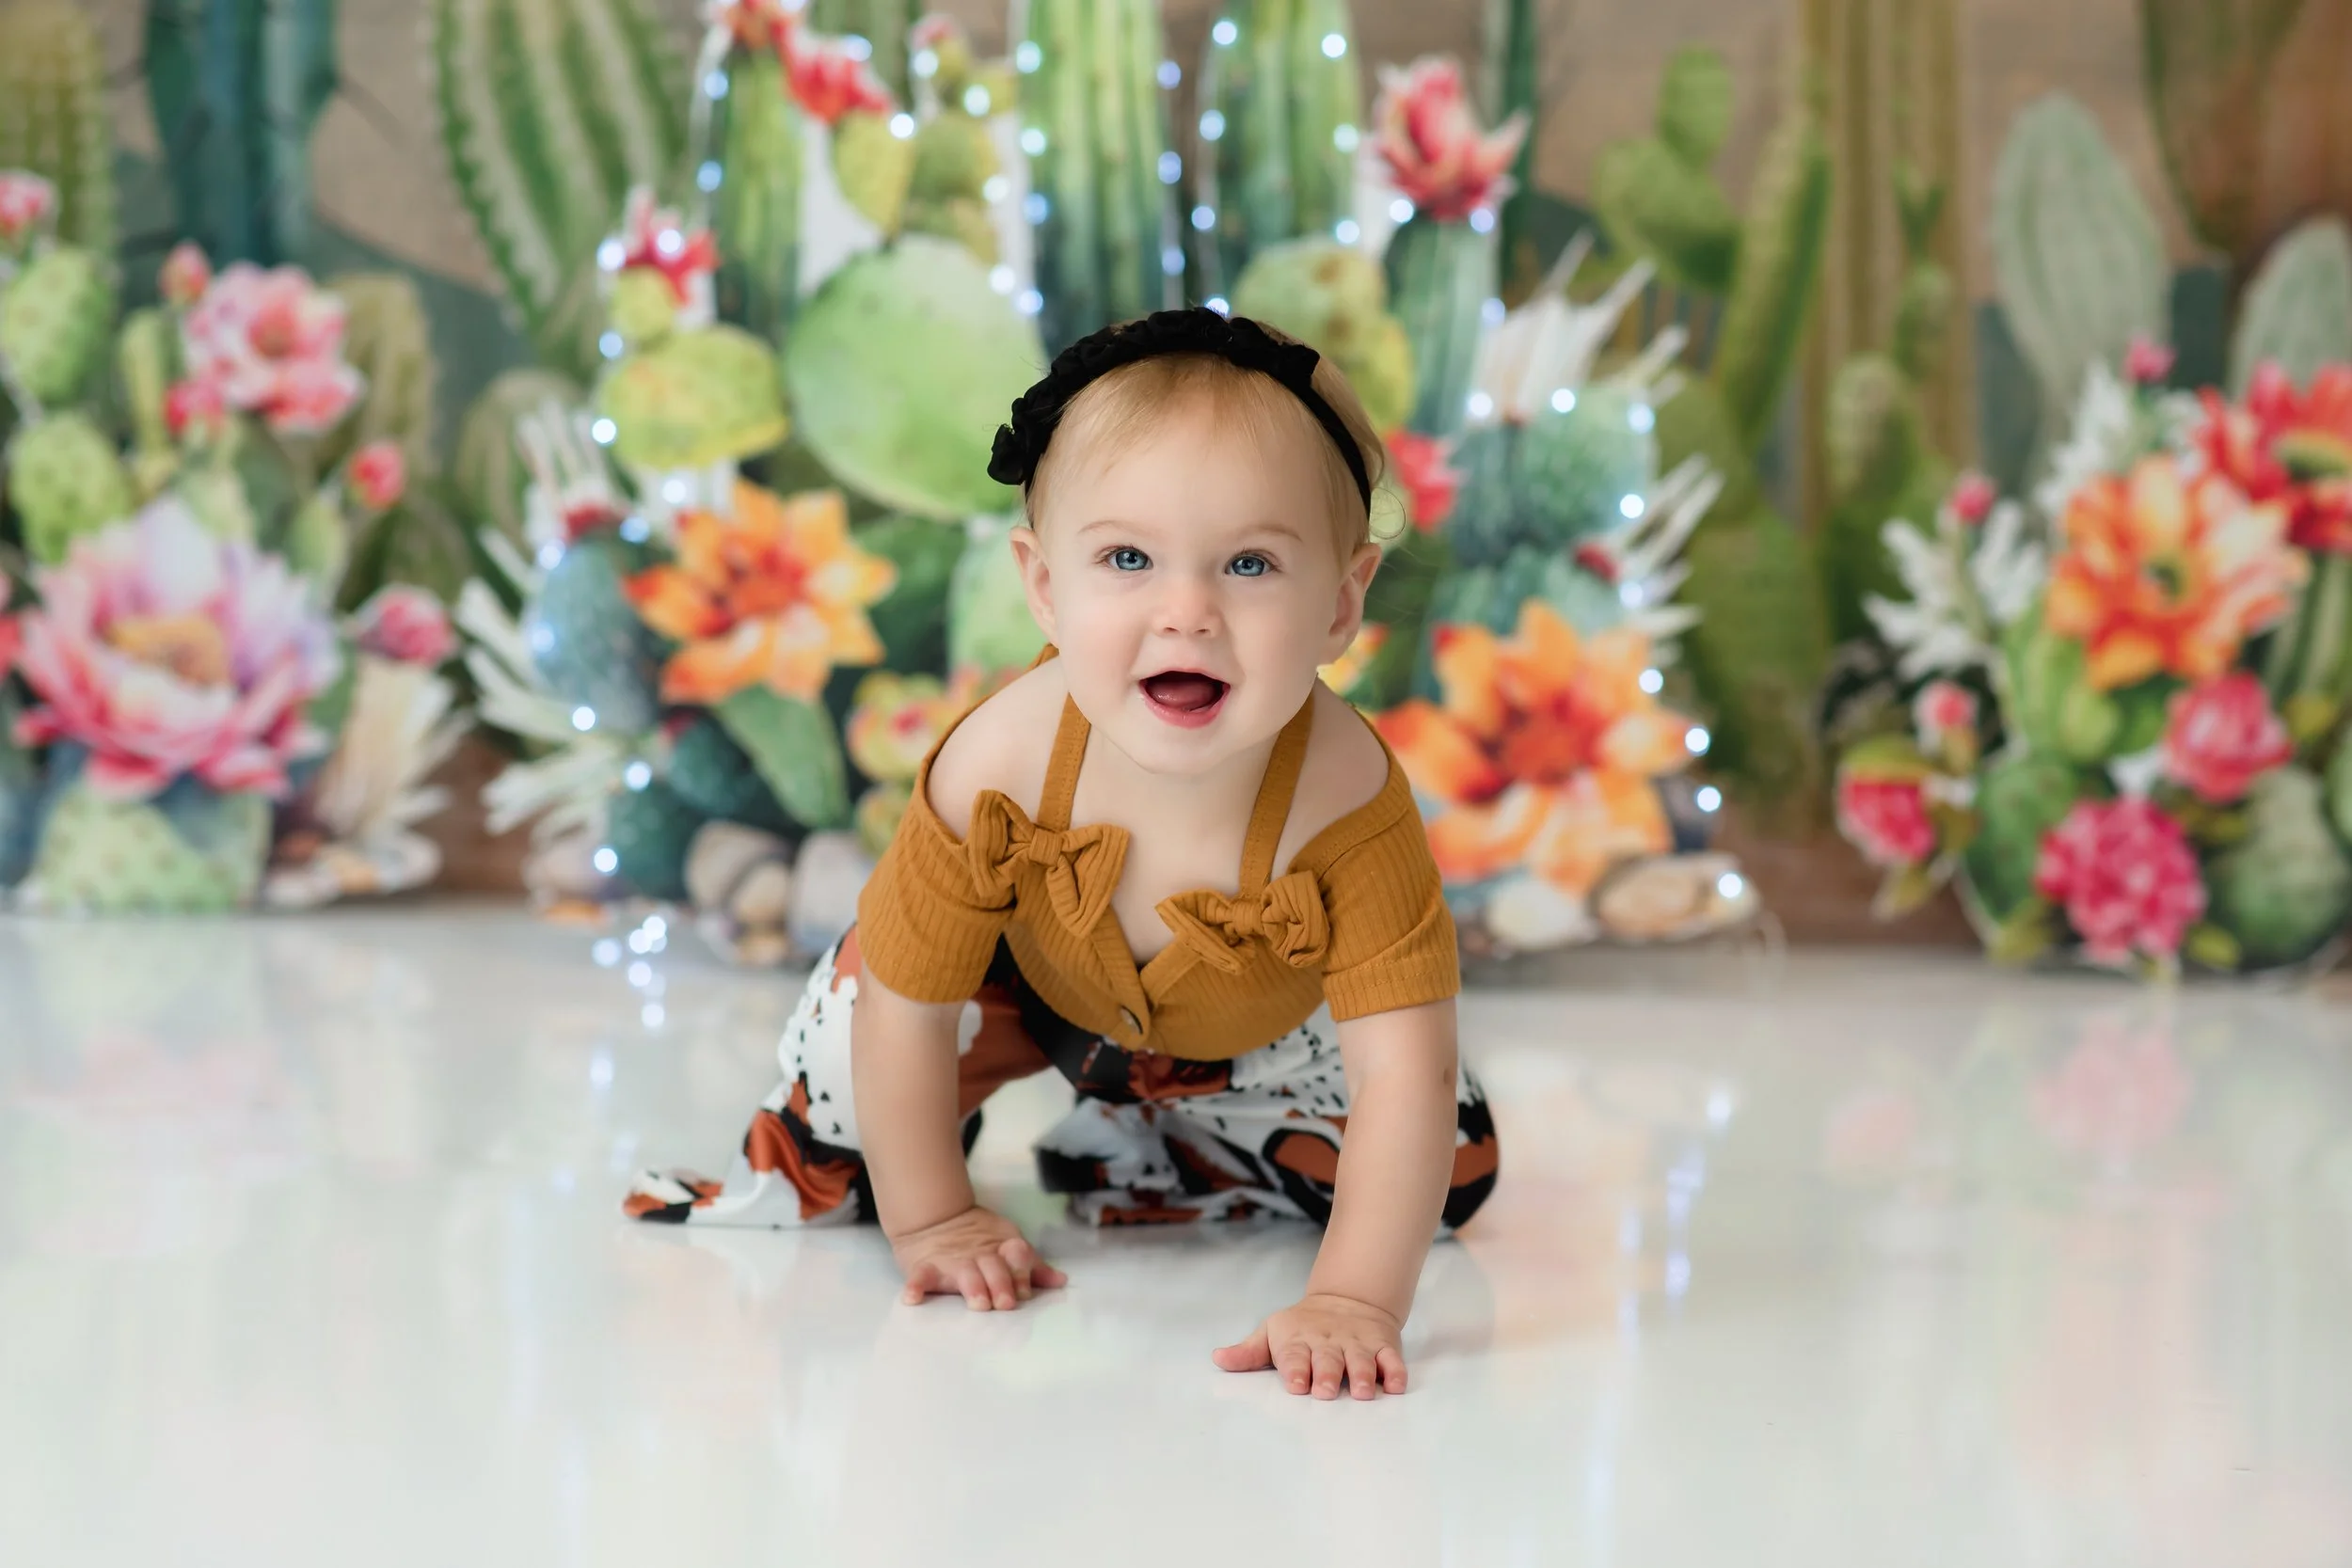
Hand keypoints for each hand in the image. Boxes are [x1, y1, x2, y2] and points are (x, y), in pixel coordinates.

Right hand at [889, 1205, 1066, 1310]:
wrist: (937, 1218)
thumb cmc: (979, 1241)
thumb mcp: (1008, 1248)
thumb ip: (1032, 1267)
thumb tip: (1060, 1281)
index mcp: (1001, 1250)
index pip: (1016, 1257)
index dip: (1021, 1273)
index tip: (1024, 1292)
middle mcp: (979, 1255)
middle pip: (993, 1268)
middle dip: (1001, 1283)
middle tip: (1005, 1302)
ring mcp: (951, 1261)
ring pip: (963, 1273)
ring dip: (972, 1287)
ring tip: (978, 1302)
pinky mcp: (925, 1266)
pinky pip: (919, 1276)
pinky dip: (915, 1286)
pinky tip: (913, 1298)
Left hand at [1212, 1292, 1406, 1399]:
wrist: (1347, 1300)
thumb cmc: (1302, 1328)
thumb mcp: (1271, 1333)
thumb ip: (1247, 1353)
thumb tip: (1218, 1359)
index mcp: (1298, 1341)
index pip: (1295, 1356)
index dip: (1296, 1369)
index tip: (1297, 1384)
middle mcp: (1328, 1343)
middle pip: (1328, 1360)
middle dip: (1327, 1375)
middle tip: (1325, 1391)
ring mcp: (1357, 1344)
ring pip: (1362, 1360)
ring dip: (1363, 1375)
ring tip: (1362, 1392)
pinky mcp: (1383, 1346)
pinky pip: (1392, 1359)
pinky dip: (1395, 1372)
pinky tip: (1395, 1385)